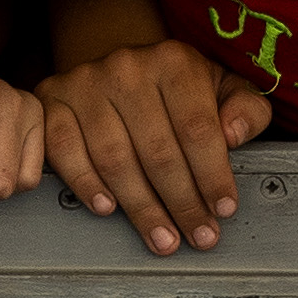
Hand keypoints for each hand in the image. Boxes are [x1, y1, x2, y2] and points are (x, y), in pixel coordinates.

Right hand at [37, 38, 271, 255]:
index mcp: (174, 61)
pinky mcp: (51, 100)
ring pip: (114, 157)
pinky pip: (64, 150)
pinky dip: (86, 183)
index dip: (213, 175)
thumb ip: (246, 109)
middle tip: (197, 236)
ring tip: (162, 236)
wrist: (119, 68)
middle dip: (182, 202)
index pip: (197, 128)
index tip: (224, 209)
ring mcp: (85, 83)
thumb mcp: (222, 88)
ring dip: (141, 207)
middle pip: (157, 150)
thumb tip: (234, 135)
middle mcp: (126, 66)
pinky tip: (108, 208)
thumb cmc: (176, 89)